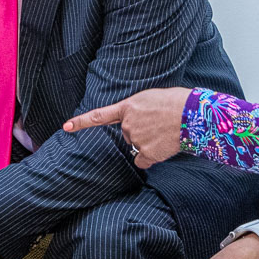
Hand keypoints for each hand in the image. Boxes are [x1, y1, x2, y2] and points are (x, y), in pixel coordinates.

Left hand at [62, 87, 191, 168]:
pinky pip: (143, 160)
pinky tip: (163, 146)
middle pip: (127, 135)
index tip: (66, 127)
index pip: (99, 116)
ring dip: (148, 143)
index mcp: (128, 107)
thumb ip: (137, 110)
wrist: (193, 114)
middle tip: (159, 124)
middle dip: (140, 132)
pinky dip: (151, 157)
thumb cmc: (176, 102)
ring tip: (165, 132)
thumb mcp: (151, 98)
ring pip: (137, 147)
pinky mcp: (146, 153)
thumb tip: (137, 124)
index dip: (81, 122)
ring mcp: (136, 140)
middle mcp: (128, 125)